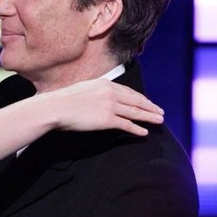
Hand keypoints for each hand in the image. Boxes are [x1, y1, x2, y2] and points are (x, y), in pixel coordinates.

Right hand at [47, 78, 164, 136]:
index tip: (148, 103)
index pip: (128, 92)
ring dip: (149, 117)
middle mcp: (111, 93)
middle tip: (160, 112)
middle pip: (136, 101)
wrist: (56, 107)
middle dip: (150, 107)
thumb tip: (97, 99)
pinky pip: (126, 124)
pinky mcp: (107, 119)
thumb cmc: (63, 101)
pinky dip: (137, 129)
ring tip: (159, 121)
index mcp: (106, 84)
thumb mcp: (83, 90)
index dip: (141, 99)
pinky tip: (144, 132)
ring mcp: (110, 106)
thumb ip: (95, 92)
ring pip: (135, 112)